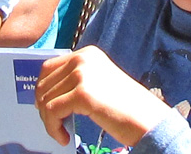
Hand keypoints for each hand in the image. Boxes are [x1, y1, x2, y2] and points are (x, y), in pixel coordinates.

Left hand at [35, 46, 169, 146]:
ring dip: (49, 121)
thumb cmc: (124, 107)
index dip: (42, 89)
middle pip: (44, 83)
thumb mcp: (97, 82)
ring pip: (45, 99)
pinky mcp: (82, 93)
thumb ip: (75, 81)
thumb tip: (45, 92)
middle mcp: (83, 58)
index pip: (48, 68)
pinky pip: (52, 112)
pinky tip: (64, 138)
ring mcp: (82, 74)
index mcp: (87, 54)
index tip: (46, 107)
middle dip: (44, 107)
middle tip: (54, 124)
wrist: (147, 119)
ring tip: (61, 132)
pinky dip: (53, 128)